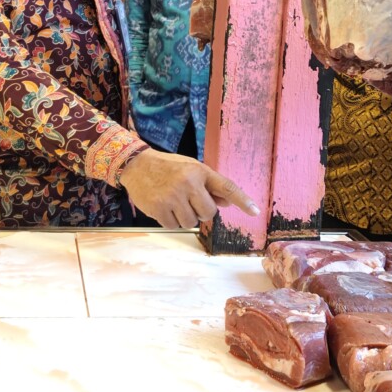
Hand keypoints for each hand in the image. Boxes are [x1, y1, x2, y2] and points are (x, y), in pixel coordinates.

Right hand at [119, 149, 259, 228]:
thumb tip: (227, 202)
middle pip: (208, 213)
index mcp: (199, 171)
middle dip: (201, 211)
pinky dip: (170, 221)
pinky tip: (163, 207)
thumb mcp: (191, 169)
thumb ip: (209, 185)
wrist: (136, 165)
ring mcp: (172, 196)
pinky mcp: (158, 209)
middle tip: (188, 200)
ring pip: (191, 222)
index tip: (255, 211)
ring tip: (173, 202)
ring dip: (184, 217)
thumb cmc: (168, 168)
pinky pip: (174, 226)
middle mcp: (187, 183)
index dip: (242, 200)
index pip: (226, 187)